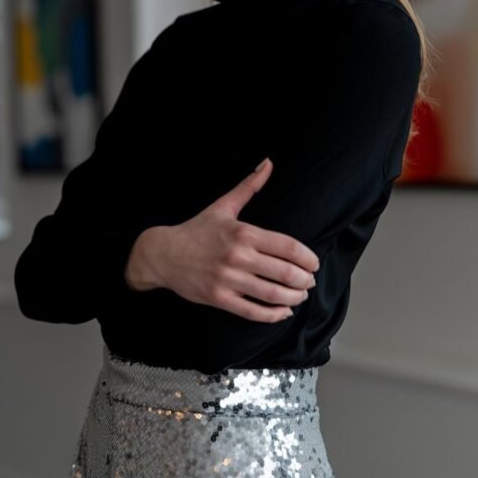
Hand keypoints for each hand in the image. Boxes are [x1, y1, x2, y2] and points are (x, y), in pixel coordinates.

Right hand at [124, 157, 318, 321]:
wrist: (163, 254)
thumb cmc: (197, 230)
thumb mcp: (223, 205)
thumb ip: (249, 186)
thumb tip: (268, 163)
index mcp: (243, 232)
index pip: (287, 247)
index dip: (307, 258)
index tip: (314, 263)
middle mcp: (238, 256)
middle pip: (285, 272)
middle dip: (304, 280)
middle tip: (310, 281)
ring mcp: (228, 279)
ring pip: (272, 294)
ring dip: (294, 298)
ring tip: (300, 296)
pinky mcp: (219, 298)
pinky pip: (253, 311)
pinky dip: (273, 315)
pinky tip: (283, 311)